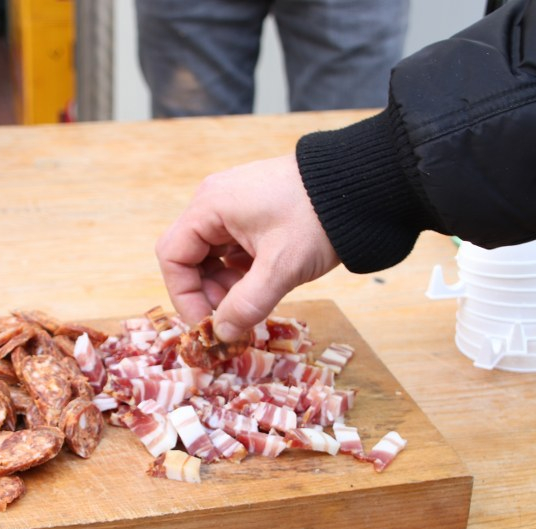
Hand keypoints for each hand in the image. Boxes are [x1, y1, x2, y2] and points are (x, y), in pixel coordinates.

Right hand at [155, 154, 339, 340]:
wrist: (362, 186)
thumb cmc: (318, 218)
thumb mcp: (281, 268)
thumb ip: (246, 305)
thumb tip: (222, 335)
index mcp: (210, 206)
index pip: (173, 257)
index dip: (184, 295)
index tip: (207, 324)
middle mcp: (215, 202)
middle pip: (190, 257)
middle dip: (208, 292)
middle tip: (235, 316)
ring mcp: (235, 206)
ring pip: (212, 256)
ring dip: (226, 285)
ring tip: (255, 300)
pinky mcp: (255, 213)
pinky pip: (233, 248)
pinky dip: (241, 272)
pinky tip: (265, 283)